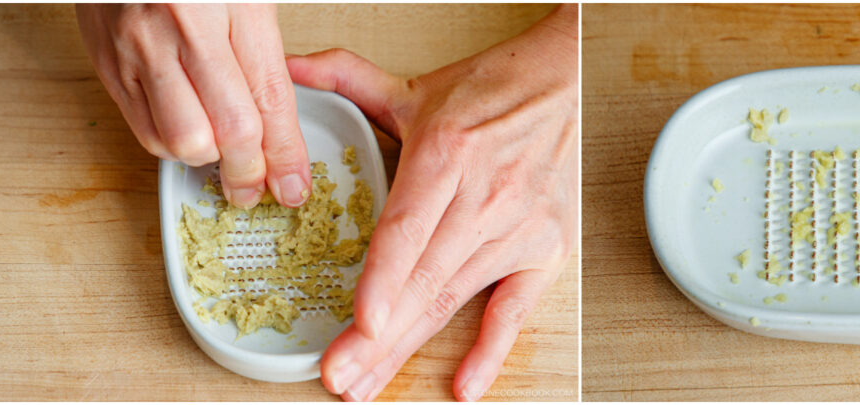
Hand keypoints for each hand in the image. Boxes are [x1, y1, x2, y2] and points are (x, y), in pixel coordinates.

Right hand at [76, 3, 310, 207]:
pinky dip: (171, 146)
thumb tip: (284, 121)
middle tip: (261, 183)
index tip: (295, 182)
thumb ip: (266, 52)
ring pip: (181, 139)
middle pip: (228, 129)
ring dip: (211, 159)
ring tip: (226, 155)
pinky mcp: (107, 61)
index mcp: (230, 6)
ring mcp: (138, 48)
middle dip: (251, 169)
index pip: (268, 98)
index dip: (286, 151)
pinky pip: (143, 128)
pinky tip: (190, 134)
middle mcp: (181, 29)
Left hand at [285, 4, 577, 400]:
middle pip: (425, 278)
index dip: (385, 280)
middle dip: (380, 336)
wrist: (570, 83)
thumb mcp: (416, 86)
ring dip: (411, 346)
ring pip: (456, 297)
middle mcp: (486, 196)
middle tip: (341, 375)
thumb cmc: (498, 90)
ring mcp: (517, 228)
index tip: (363, 321)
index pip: (410, 229)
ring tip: (370, 382)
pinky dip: (492, 350)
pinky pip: (516, 309)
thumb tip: (289, 68)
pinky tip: (464, 384)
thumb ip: (346, 78)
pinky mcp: (545, 249)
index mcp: (448, 154)